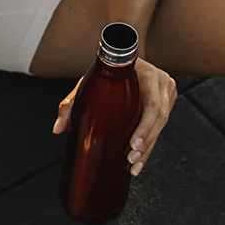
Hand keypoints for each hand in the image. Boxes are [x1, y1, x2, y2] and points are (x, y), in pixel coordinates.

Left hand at [52, 58, 177, 175]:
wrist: (119, 59)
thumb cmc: (104, 70)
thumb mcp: (87, 83)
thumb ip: (70, 103)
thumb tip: (58, 128)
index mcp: (147, 74)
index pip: (152, 104)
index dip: (145, 127)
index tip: (133, 144)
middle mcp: (161, 82)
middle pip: (159, 118)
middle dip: (146, 143)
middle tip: (131, 160)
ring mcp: (167, 92)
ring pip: (162, 125)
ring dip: (149, 147)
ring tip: (133, 165)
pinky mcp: (167, 101)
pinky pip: (161, 125)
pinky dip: (150, 143)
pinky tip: (140, 158)